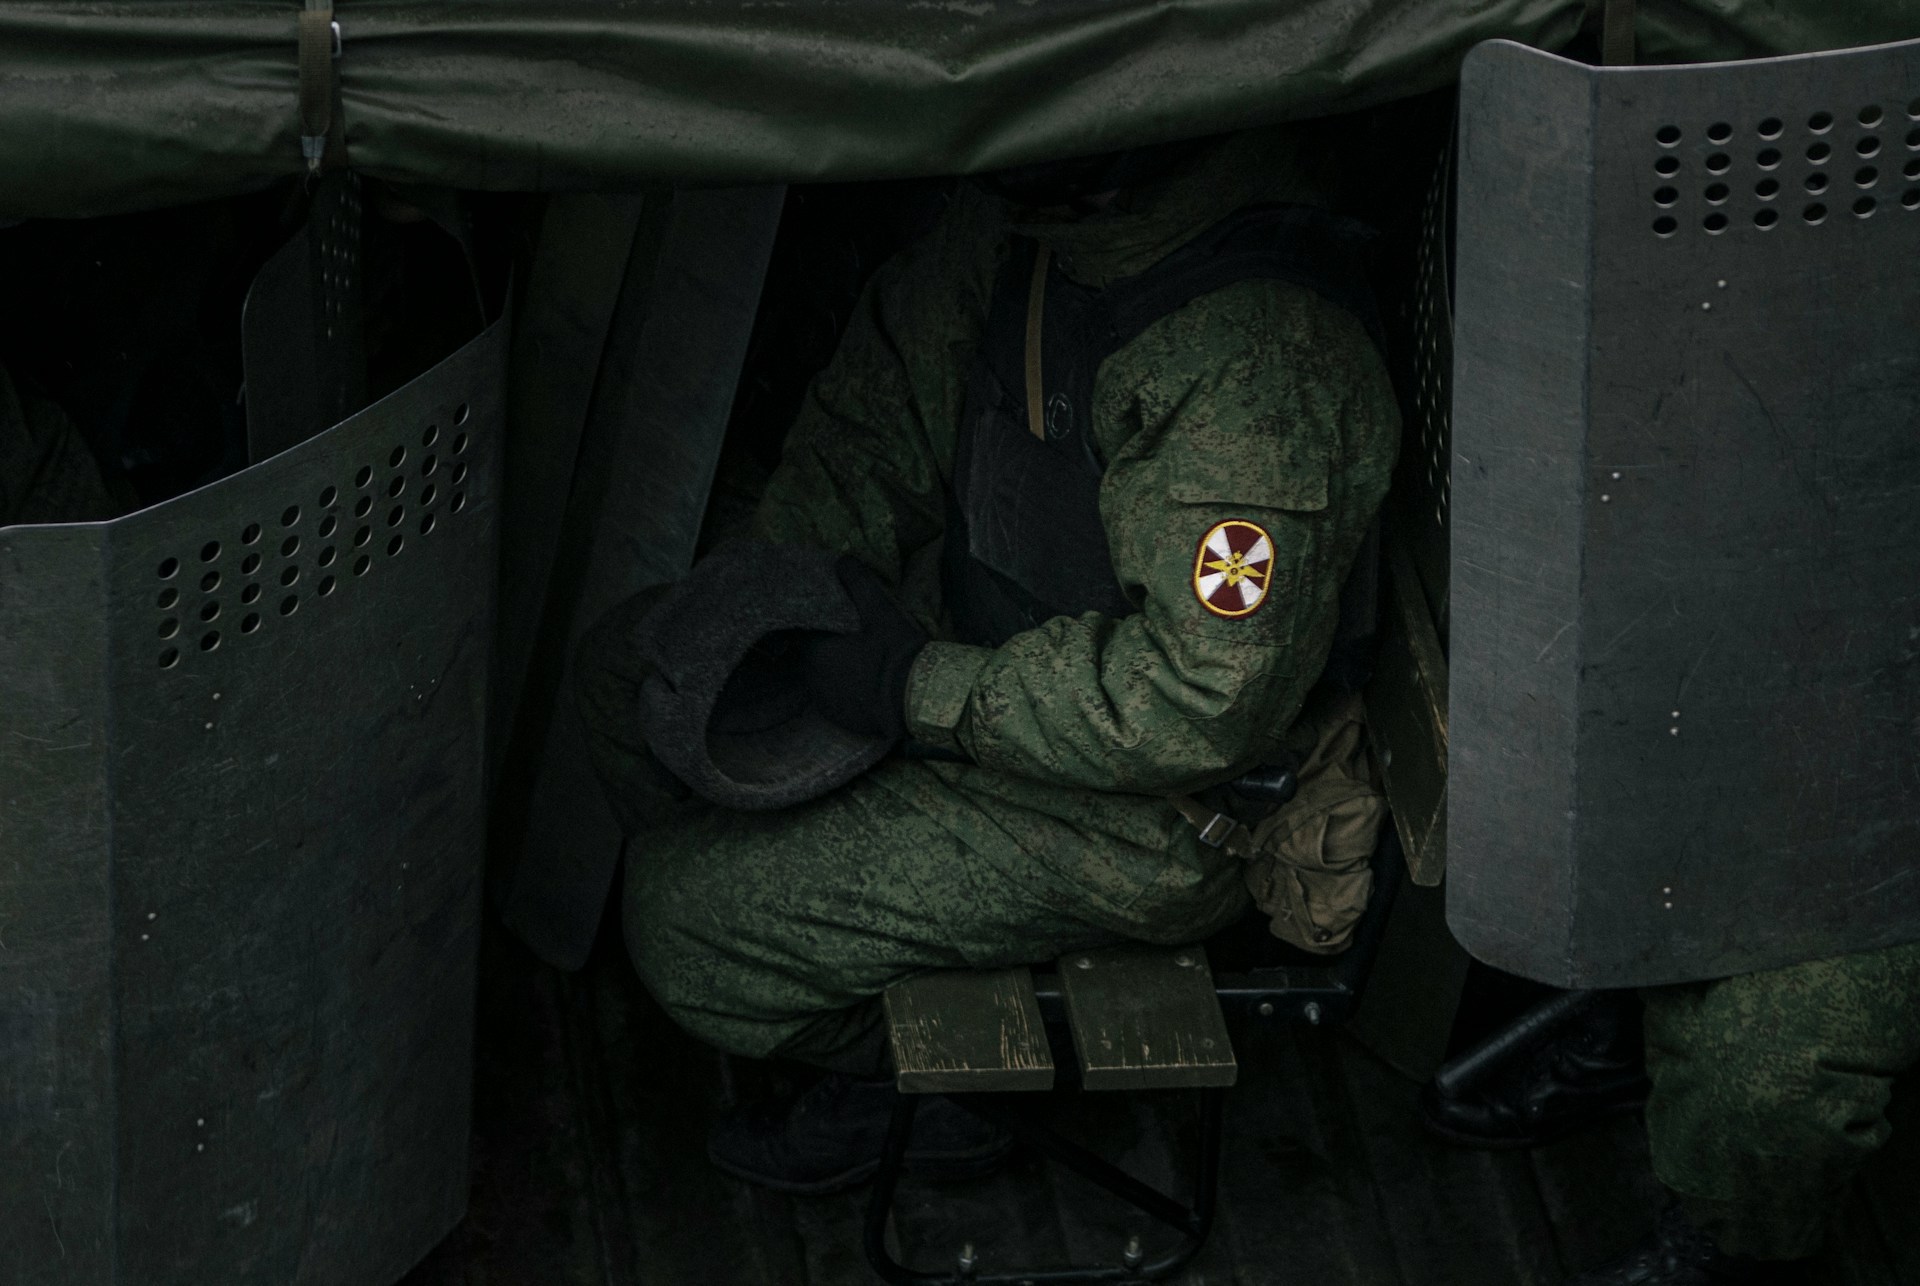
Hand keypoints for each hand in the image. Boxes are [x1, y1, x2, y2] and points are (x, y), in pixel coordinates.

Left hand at [798, 558, 927, 741]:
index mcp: (815, 652)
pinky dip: (845, 691)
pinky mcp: (843, 719)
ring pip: (822, 679)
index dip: (814, 624)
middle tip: (847, 637)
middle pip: (811, 657)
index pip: (801, 633)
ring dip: (834, 670)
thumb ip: (858, 583)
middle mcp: (813, 680)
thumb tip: (842, 559)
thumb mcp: (880, 611)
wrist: (918, 698)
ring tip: (856, 660)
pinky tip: (862, 683)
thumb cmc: (895, 652)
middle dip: (824, 647)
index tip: (829, 619)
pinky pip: (836, 700)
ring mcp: (827, 703)